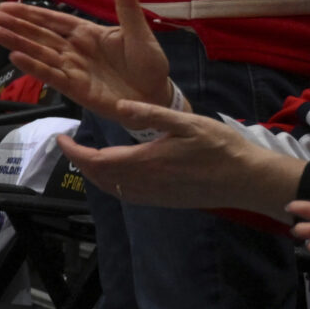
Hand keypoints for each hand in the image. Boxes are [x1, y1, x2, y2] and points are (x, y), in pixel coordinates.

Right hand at [0, 0, 177, 116]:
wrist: (157, 97)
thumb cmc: (148, 64)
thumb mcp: (139, 34)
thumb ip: (127, 8)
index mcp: (87, 33)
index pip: (54, 20)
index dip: (31, 13)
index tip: (7, 5)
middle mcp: (74, 50)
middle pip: (41, 35)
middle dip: (17, 26)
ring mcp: (73, 69)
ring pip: (40, 53)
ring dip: (18, 44)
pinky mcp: (75, 89)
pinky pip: (52, 76)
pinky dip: (34, 67)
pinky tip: (16, 58)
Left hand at [59, 100, 303, 216]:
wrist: (248, 180)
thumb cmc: (221, 147)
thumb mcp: (187, 123)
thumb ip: (151, 114)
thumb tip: (119, 107)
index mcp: (146, 162)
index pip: (96, 161)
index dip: (73, 152)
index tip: (60, 139)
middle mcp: (146, 184)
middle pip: (99, 178)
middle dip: (78, 162)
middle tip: (69, 144)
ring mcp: (155, 196)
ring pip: (112, 189)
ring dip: (93, 175)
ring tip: (86, 155)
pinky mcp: (165, 202)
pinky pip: (128, 196)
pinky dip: (112, 184)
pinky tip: (115, 173)